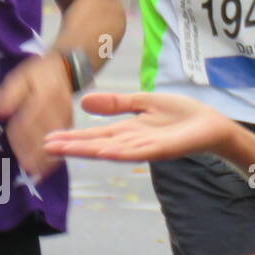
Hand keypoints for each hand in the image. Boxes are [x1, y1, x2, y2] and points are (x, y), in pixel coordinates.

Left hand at [0, 54, 72, 181]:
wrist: (64, 67)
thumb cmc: (36, 75)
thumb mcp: (19, 77)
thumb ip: (10, 94)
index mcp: (43, 95)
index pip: (29, 121)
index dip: (22, 141)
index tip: (18, 157)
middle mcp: (57, 107)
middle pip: (45, 133)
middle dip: (37, 153)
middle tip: (30, 172)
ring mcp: (66, 114)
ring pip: (56, 137)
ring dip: (48, 156)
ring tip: (40, 173)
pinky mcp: (70, 119)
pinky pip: (64, 137)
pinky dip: (58, 151)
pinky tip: (51, 163)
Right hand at [45, 91, 235, 163]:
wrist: (210, 123)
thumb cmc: (181, 115)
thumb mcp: (144, 102)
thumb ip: (117, 103)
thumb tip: (84, 101)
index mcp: (127, 131)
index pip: (94, 136)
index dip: (72, 137)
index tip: (47, 138)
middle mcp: (131, 142)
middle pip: (96, 145)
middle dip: (71, 146)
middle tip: (44, 147)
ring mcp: (144, 148)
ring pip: (110, 150)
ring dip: (86, 151)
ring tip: (62, 149)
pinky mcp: (160, 150)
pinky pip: (136, 152)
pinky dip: (118, 152)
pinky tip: (101, 151)